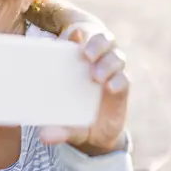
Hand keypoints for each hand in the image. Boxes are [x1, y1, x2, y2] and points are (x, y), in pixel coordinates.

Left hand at [41, 25, 128, 153]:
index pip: (78, 39)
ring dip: (107, 62)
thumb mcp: (63, 124)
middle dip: (96, 43)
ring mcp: (109, 74)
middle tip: (86, 54)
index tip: (73, 33)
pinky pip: (124, 79)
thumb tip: (45, 136)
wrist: (94, 136)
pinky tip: (110, 87)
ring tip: (96, 76)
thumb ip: (57, 128)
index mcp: (74, 62)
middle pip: (102, 40)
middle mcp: (93, 64)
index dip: (77, 34)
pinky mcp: (121, 89)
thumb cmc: (71, 119)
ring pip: (116, 56)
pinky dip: (119, 80)